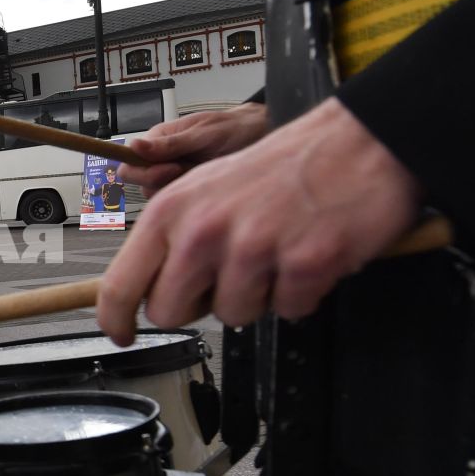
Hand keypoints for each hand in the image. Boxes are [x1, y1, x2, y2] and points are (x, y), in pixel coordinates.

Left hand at [97, 98, 422, 344]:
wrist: (359, 143)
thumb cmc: (283, 167)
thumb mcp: (205, 188)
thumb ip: (173, 238)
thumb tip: (150, 288)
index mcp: (173, 210)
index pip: (121, 284)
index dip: (115, 319)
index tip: (121, 333)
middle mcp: (205, 230)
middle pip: (171, 313)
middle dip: (197, 305)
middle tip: (227, 276)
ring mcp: (254, 249)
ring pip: (233, 316)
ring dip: (258, 296)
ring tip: (276, 254)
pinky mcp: (304, 265)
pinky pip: (290, 311)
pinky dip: (303, 293)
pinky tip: (307, 256)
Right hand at [118, 103, 270, 193]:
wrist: (260, 136)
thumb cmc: (235, 129)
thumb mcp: (204, 133)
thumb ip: (170, 143)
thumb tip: (135, 145)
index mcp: (158, 139)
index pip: (128, 162)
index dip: (143, 171)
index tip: (170, 168)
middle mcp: (160, 157)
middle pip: (140, 182)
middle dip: (163, 181)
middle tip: (189, 170)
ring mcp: (172, 174)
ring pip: (157, 194)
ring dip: (180, 188)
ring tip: (204, 172)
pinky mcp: (185, 188)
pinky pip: (176, 200)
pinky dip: (191, 195)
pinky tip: (207, 182)